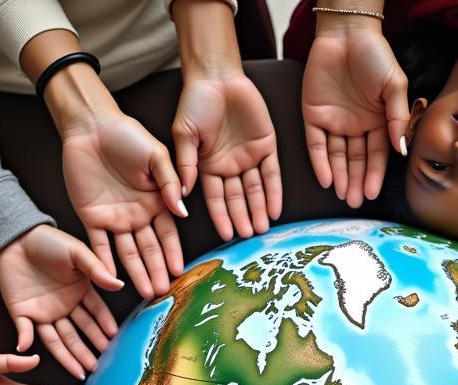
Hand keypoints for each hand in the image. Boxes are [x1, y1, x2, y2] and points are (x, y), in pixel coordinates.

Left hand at [0, 225, 122, 378]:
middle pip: (78, 332)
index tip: (113, 340)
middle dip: (89, 349)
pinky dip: (26, 341)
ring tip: (83, 371)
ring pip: (58, 339)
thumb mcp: (76, 251)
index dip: (104, 327)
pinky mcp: (22, 313)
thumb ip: (96, 269)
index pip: (95, 314)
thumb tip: (119, 286)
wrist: (16, 237)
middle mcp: (63, 306)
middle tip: (101, 365)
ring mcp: (43, 312)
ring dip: (69, 356)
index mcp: (78, 292)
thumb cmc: (48, 241)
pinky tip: (30, 352)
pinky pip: (25, 331)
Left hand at [62, 111, 186, 298]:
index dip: (174, 254)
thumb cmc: (126, 134)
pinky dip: (104, 263)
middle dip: (157, 271)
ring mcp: (115, 219)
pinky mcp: (92, 217)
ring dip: (137, 273)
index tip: (180, 273)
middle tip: (163, 292)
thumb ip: (170, 183)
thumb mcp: (156, 155)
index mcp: (156, 202)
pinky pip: (99, 246)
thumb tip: (183, 213)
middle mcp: (138, 215)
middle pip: (150, 249)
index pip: (168, 235)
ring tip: (146, 293)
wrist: (91, 125)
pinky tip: (112, 279)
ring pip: (128, 253)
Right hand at [173, 71, 280, 240]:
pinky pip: (272, 174)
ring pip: (256, 190)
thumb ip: (186, 165)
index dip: (221, 216)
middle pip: (237, 198)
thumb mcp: (184, 135)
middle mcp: (229, 166)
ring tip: (262, 228)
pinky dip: (274, 192)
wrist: (217, 75)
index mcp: (208, 167)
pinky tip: (275, 209)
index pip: (216, 198)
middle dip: (243, 217)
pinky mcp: (266, 146)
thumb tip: (182, 194)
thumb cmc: (195, 102)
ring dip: (259, 209)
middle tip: (248, 235)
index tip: (226, 234)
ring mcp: (248, 157)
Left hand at [302, 24, 407, 207]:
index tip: (372, 193)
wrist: (347, 31)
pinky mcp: (313, 115)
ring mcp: (334, 122)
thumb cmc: (374, 54)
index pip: (376, 155)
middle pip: (355, 161)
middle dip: (355, 182)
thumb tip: (402, 150)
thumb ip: (397, 117)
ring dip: (339, 177)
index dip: (374, 175)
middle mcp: (356, 126)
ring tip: (342, 196)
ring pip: (336, 157)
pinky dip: (320, 162)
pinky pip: (316, 144)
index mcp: (377, 121)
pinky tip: (326, 179)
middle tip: (354, 202)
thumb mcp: (394, 85)